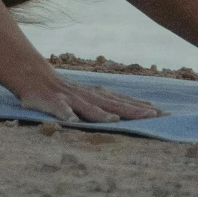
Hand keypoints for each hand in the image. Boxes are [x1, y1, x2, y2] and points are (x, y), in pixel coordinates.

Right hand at [38, 81, 164, 124]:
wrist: (34, 75)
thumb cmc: (66, 90)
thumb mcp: (91, 95)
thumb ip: (111, 103)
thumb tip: (138, 109)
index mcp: (98, 95)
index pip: (124, 102)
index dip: (142, 108)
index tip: (164, 114)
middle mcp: (88, 96)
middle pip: (113, 105)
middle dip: (132, 111)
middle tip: (152, 116)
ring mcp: (70, 98)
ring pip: (88, 107)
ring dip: (101, 114)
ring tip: (115, 121)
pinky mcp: (52, 101)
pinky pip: (59, 109)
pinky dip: (66, 114)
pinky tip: (72, 121)